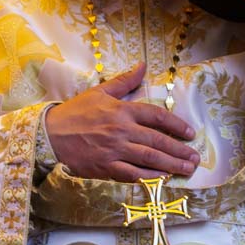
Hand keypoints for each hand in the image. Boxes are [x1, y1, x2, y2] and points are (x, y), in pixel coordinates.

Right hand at [46, 63, 200, 182]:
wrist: (50, 134)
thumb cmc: (75, 112)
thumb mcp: (100, 91)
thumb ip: (125, 81)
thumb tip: (143, 65)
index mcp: (122, 110)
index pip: (156, 116)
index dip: (176, 124)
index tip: (189, 133)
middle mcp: (121, 130)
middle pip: (158, 140)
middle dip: (179, 150)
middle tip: (195, 157)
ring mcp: (114, 150)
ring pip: (149, 158)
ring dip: (171, 165)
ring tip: (187, 169)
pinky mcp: (105, 167)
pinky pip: (132, 174)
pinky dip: (149, 177)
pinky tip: (162, 179)